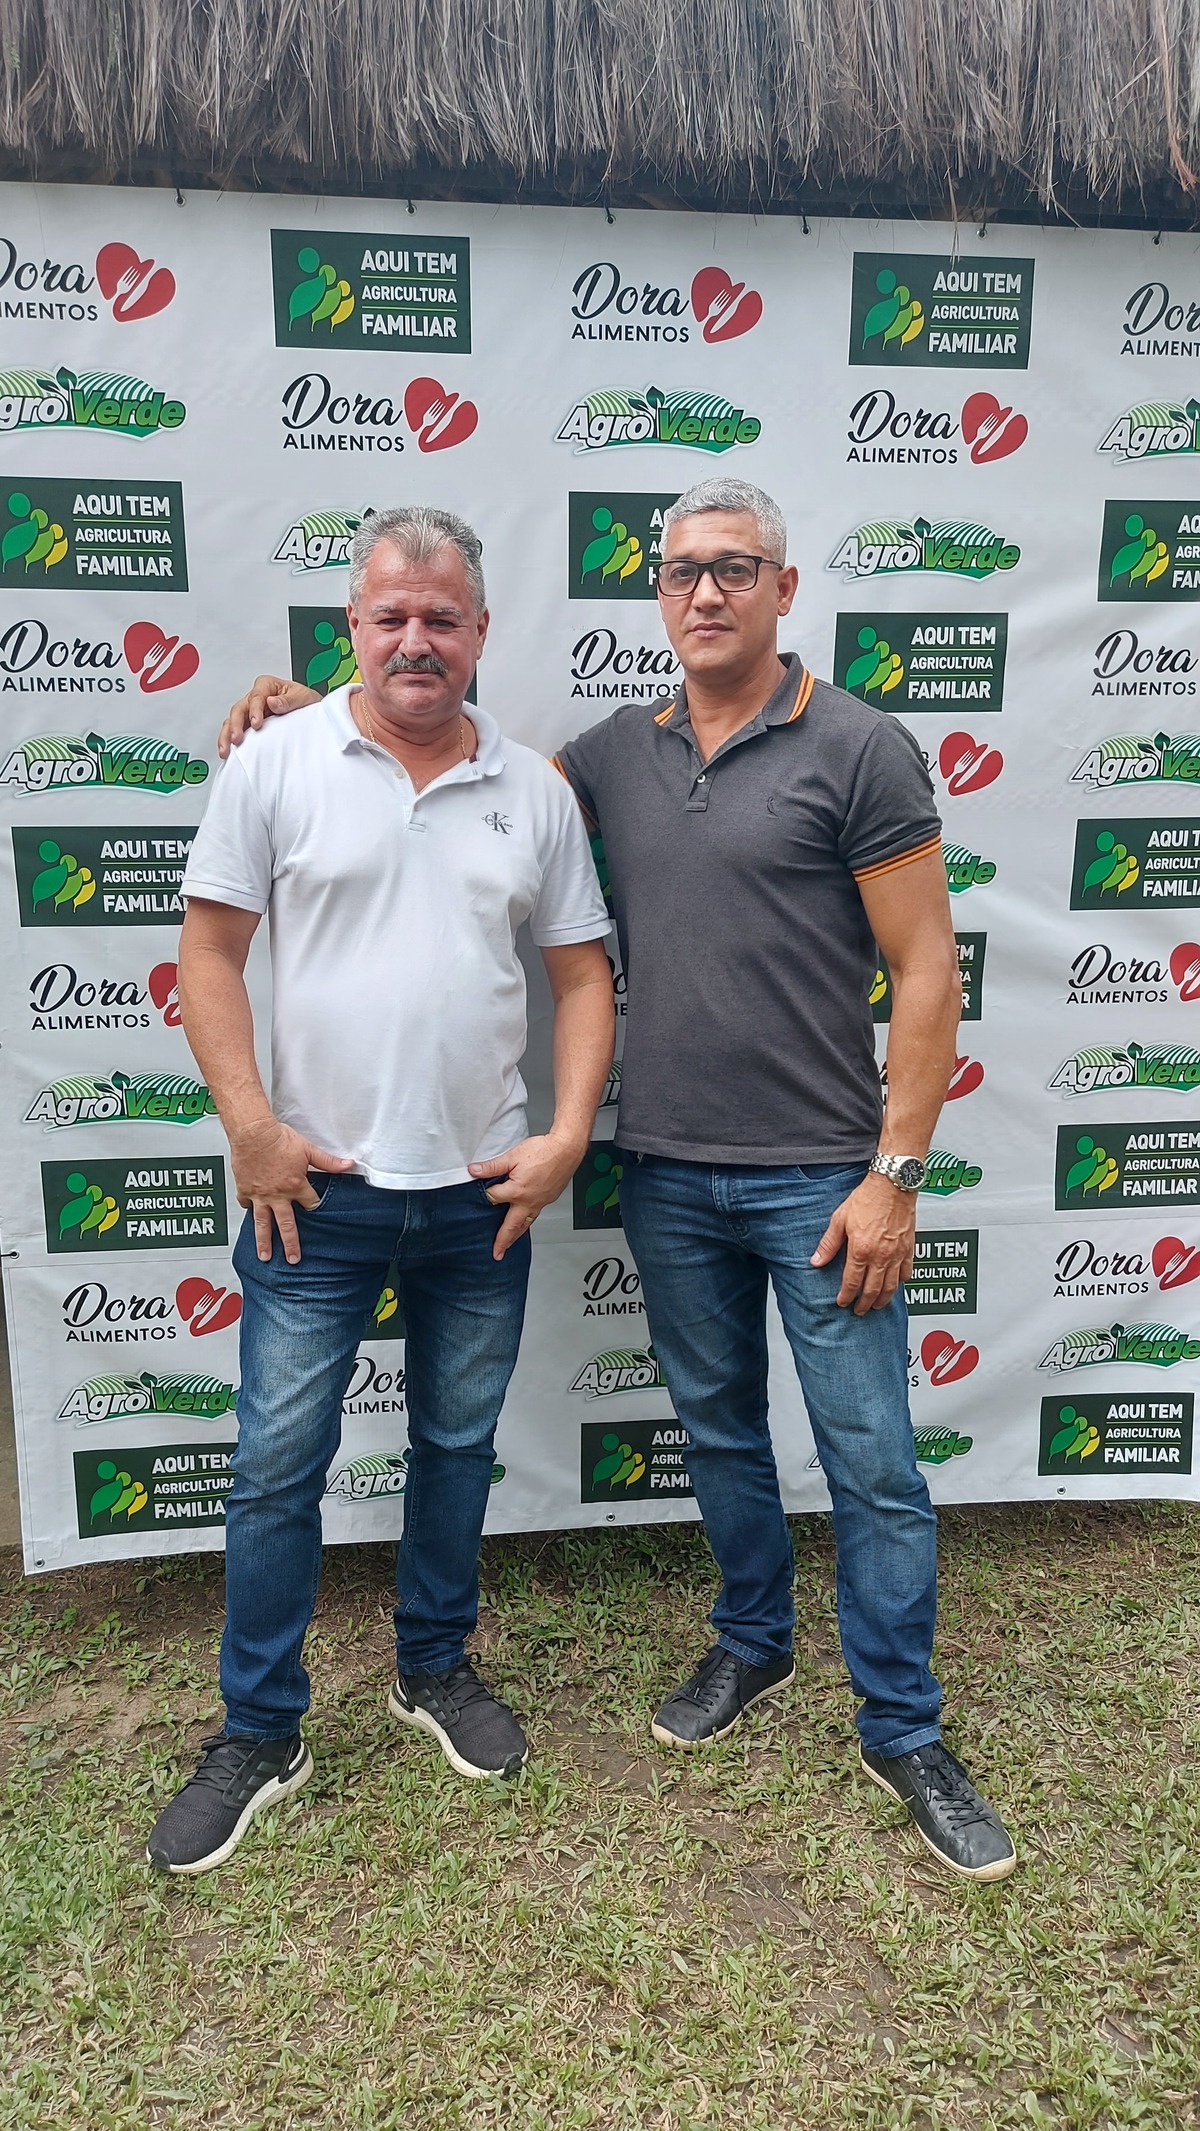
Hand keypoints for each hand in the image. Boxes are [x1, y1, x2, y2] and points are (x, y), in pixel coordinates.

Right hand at [218, 676, 319, 757]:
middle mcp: (255, 698)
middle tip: (236, 739)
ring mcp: (250, 712)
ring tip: (226, 750)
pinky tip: (229, 752)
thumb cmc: (304, 701)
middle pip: (239, 709)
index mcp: (266, 686)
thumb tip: (272, 703)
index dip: (254, 711)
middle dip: (235, 725)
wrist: (310, 713)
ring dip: (227, 736)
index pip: (255, 697)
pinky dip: (229, 741)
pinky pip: (235, 731)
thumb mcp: (302, 697)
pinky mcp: (249, 726)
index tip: (256, 724)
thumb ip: (288, 700)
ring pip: (232, 721)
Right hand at [229, 1115, 353, 1263]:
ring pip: (262, 1223)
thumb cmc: (278, 1138)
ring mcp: (259, 1195)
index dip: (314, 1207)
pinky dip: (247, 1209)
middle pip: (286, 1225)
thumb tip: (349, 1164)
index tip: (315, 1213)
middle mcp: (277, 1195)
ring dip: (264, 1241)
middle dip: (290, 1244)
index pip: (310, 1204)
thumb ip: (328, 1162)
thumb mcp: (308, 1149)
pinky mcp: (244, 1189)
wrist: (252, 1132)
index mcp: (294, 1186)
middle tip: (292, 1259)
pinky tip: (249, 1215)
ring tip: (265, 1256)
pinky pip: (245, 1204)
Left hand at [469, 1134, 583, 1260]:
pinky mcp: (549, 1199)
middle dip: (503, 1242)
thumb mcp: (512, 1156)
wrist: (566, 1149)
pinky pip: (535, 1215)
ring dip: (516, 1235)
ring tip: (510, 1244)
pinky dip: (528, 1222)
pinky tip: (525, 1221)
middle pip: (512, 1226)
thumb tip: (474, 1171)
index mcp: (517, 1191)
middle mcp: (529, 1201)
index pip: (493, 1198)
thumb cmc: (543, 1151)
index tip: (482, 1189)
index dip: (486, 1193)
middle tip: (497, 1254)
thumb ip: (492, 1166)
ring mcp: (540, 1202)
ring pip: (526, 1224)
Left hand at [810, 1172, 915, 1314]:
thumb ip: (829, 1244)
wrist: (892, 1185)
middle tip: (859, 1311)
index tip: (842, 1302)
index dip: (846, 1296)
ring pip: (891, 1287)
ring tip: (876, 1306)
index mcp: (861, 1250)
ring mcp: (896, 1254)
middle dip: (864, 1304)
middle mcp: (880, 1256)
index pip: (852, 1282)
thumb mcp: (840, 1219)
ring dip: (882, 1300)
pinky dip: (900, 1283)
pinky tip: (895, 1286)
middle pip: (872, 1290)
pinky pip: (906, 1273)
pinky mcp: (909, 1249)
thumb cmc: (867, 1198)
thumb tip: (816, 1261)